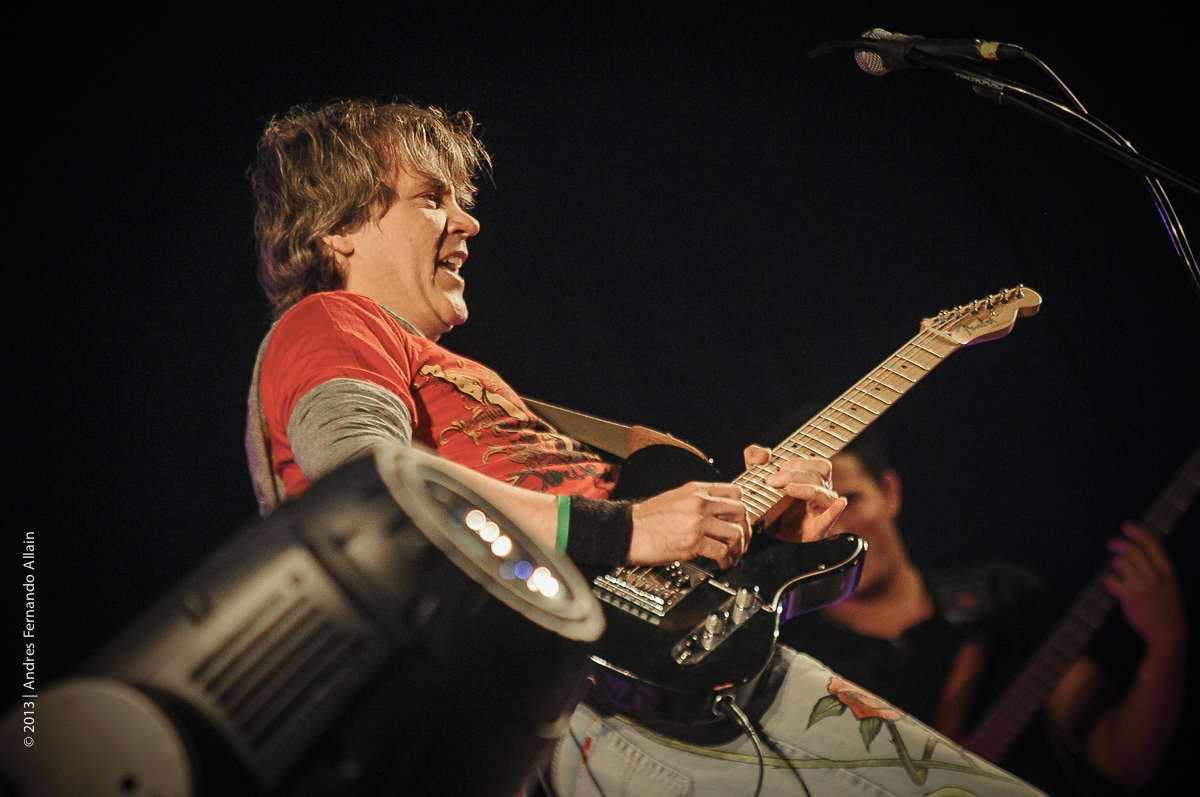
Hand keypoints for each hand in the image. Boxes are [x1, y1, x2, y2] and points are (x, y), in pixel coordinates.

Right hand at [627, 482, 751, 568]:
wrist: (625, 532)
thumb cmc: (645, 520)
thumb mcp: (674, 499)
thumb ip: (697, 502)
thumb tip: (716, 513)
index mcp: (696, 489)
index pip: (735, 491)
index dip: (742, 509)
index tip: (740, 521)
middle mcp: (699, 502)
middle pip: (741, 512)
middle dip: (745, 530)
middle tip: (741, 542)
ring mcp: (697, 522)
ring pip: (736, 533)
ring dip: (738, 549)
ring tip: (732, 557)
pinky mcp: (693, 542)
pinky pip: (723, 551)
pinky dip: (726, 561)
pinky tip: (721, 564)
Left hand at [744, 445, 846, 542]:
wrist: (762, 536)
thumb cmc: (764, 502)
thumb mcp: (755, 476)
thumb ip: (754, 457)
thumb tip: (765, 453)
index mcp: (811, 481)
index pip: (819, 465)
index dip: (802, 462)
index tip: (781, 466)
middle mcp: (819, 494)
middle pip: (819, 476)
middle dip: (795, 474)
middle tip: (772, 480)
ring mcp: (820, 511)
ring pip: (826, 494)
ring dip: (808, 489)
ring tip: (788, 489)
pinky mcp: (818, 529)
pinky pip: (831, 518)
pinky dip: (836, 510)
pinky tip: (839, 503)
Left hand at [1104, 523, 1187, 652]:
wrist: (1168, 633)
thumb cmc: (1167, 606)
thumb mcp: (1170, 584)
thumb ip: (1158, 567)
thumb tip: (1140, 550)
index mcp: (1168, 571)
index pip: (1152, 544)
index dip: (1138, 533)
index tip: (1127, 526)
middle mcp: (1156, 576)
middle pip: (1133, 550)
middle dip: (1119, 543)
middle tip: (1112, 543)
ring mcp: (1142, 587)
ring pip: (1121, 562)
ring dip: (1114, 562)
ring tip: (1115, 568)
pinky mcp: (1129, 597)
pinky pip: (1111, 580)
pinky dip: (1109, 579)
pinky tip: (1112, 582)